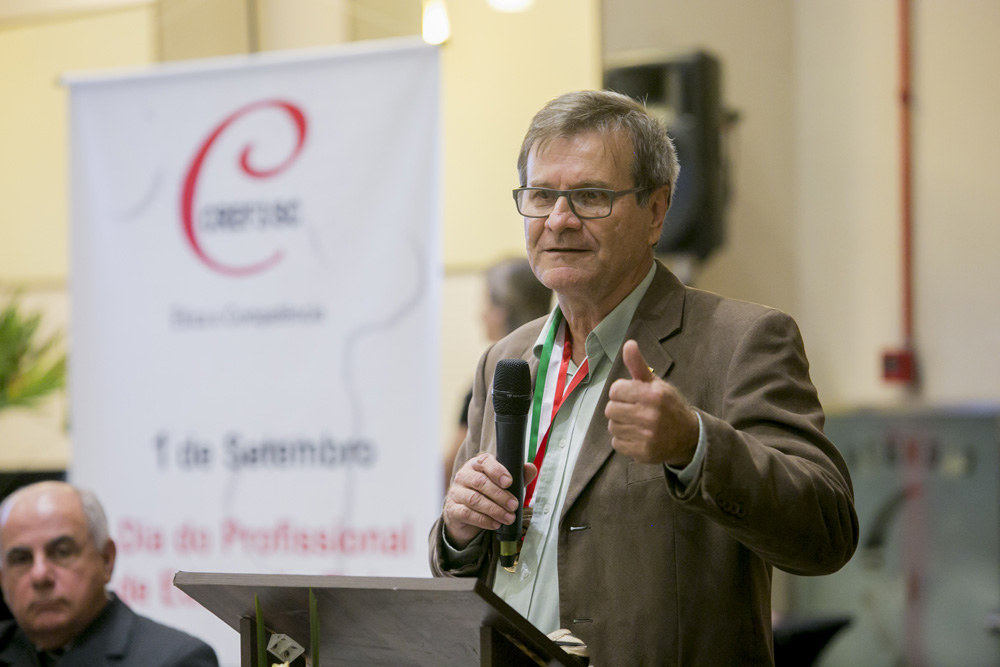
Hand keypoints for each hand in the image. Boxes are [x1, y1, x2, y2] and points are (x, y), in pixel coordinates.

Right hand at [443, 453, 537, 548]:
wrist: (465, 514)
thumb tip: (531, 468)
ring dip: (494, 510)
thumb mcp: (504, 485)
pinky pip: (467, 514)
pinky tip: (495, 524)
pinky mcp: (453, 509)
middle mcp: (464, 475)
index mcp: (477, 464)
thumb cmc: (487, 494)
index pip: (484, 461)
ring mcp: (456, 492)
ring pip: (474, 499)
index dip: (497, 471)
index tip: (509, 482)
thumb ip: (518, 477)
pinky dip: (484, 520)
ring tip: (509, 518)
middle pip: (480, 482)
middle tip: (514, 505)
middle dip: (500, 495)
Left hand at [605, 340, 699, 466]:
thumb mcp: (657, 384)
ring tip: (635, 423)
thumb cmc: (669, 406)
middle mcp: (650, 416)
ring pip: (613, 427)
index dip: (621, 392)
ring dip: (621, 424)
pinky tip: (637, 436)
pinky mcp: (643, 452)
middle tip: (633, 410)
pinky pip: (617, 443)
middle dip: (619, 408)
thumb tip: (628, 344)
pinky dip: (624, 440)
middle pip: (610, 409)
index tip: (632, 395)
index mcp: (653, 395)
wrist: (689, 437)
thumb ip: (639, 365)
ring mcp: (647, 436)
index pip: (615, 390)